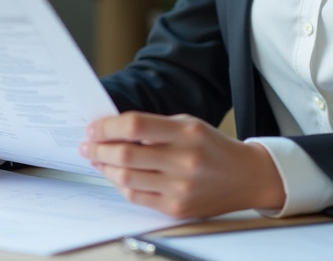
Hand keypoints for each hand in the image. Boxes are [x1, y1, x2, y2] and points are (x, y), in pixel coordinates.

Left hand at [79, 111, 284, 218]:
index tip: (94, 127)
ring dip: (104, 168)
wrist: (245, 177)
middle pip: (126, 155)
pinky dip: (120, 184)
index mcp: (186, 132)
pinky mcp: (176, 208)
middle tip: (87, 145)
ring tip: (97, 160)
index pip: (135, 126)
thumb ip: (153, 127)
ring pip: (126, 178)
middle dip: (98, 149)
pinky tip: (115, 175)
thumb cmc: (211, 146)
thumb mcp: (187, 125)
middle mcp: (184, 160)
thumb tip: (111, 130)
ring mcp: (180, 188)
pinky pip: (136, 197)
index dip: (107, 126)